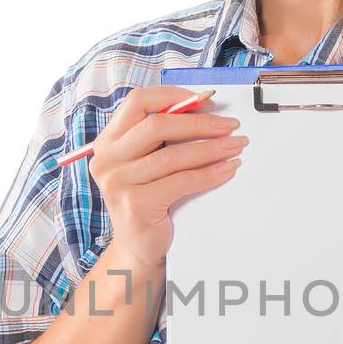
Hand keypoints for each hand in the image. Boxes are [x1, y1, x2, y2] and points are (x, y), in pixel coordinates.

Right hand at [88, 86, 246, 270]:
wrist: (138, 247)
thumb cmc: (148, 200)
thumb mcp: (147, 163)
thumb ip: (161, 137)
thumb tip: (202, 109)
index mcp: (108, 142)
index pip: (137, 101)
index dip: (172, 96)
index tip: (203, 100)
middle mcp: (107, 159)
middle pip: (156, 125)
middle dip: (199, 122)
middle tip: (229, 125)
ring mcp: (118, 183)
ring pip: (172, 155)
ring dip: (211, 148)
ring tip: (235, 146)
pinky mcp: (136, 205)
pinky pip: (182, 181)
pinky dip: (210, 173)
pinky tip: (227, 169)